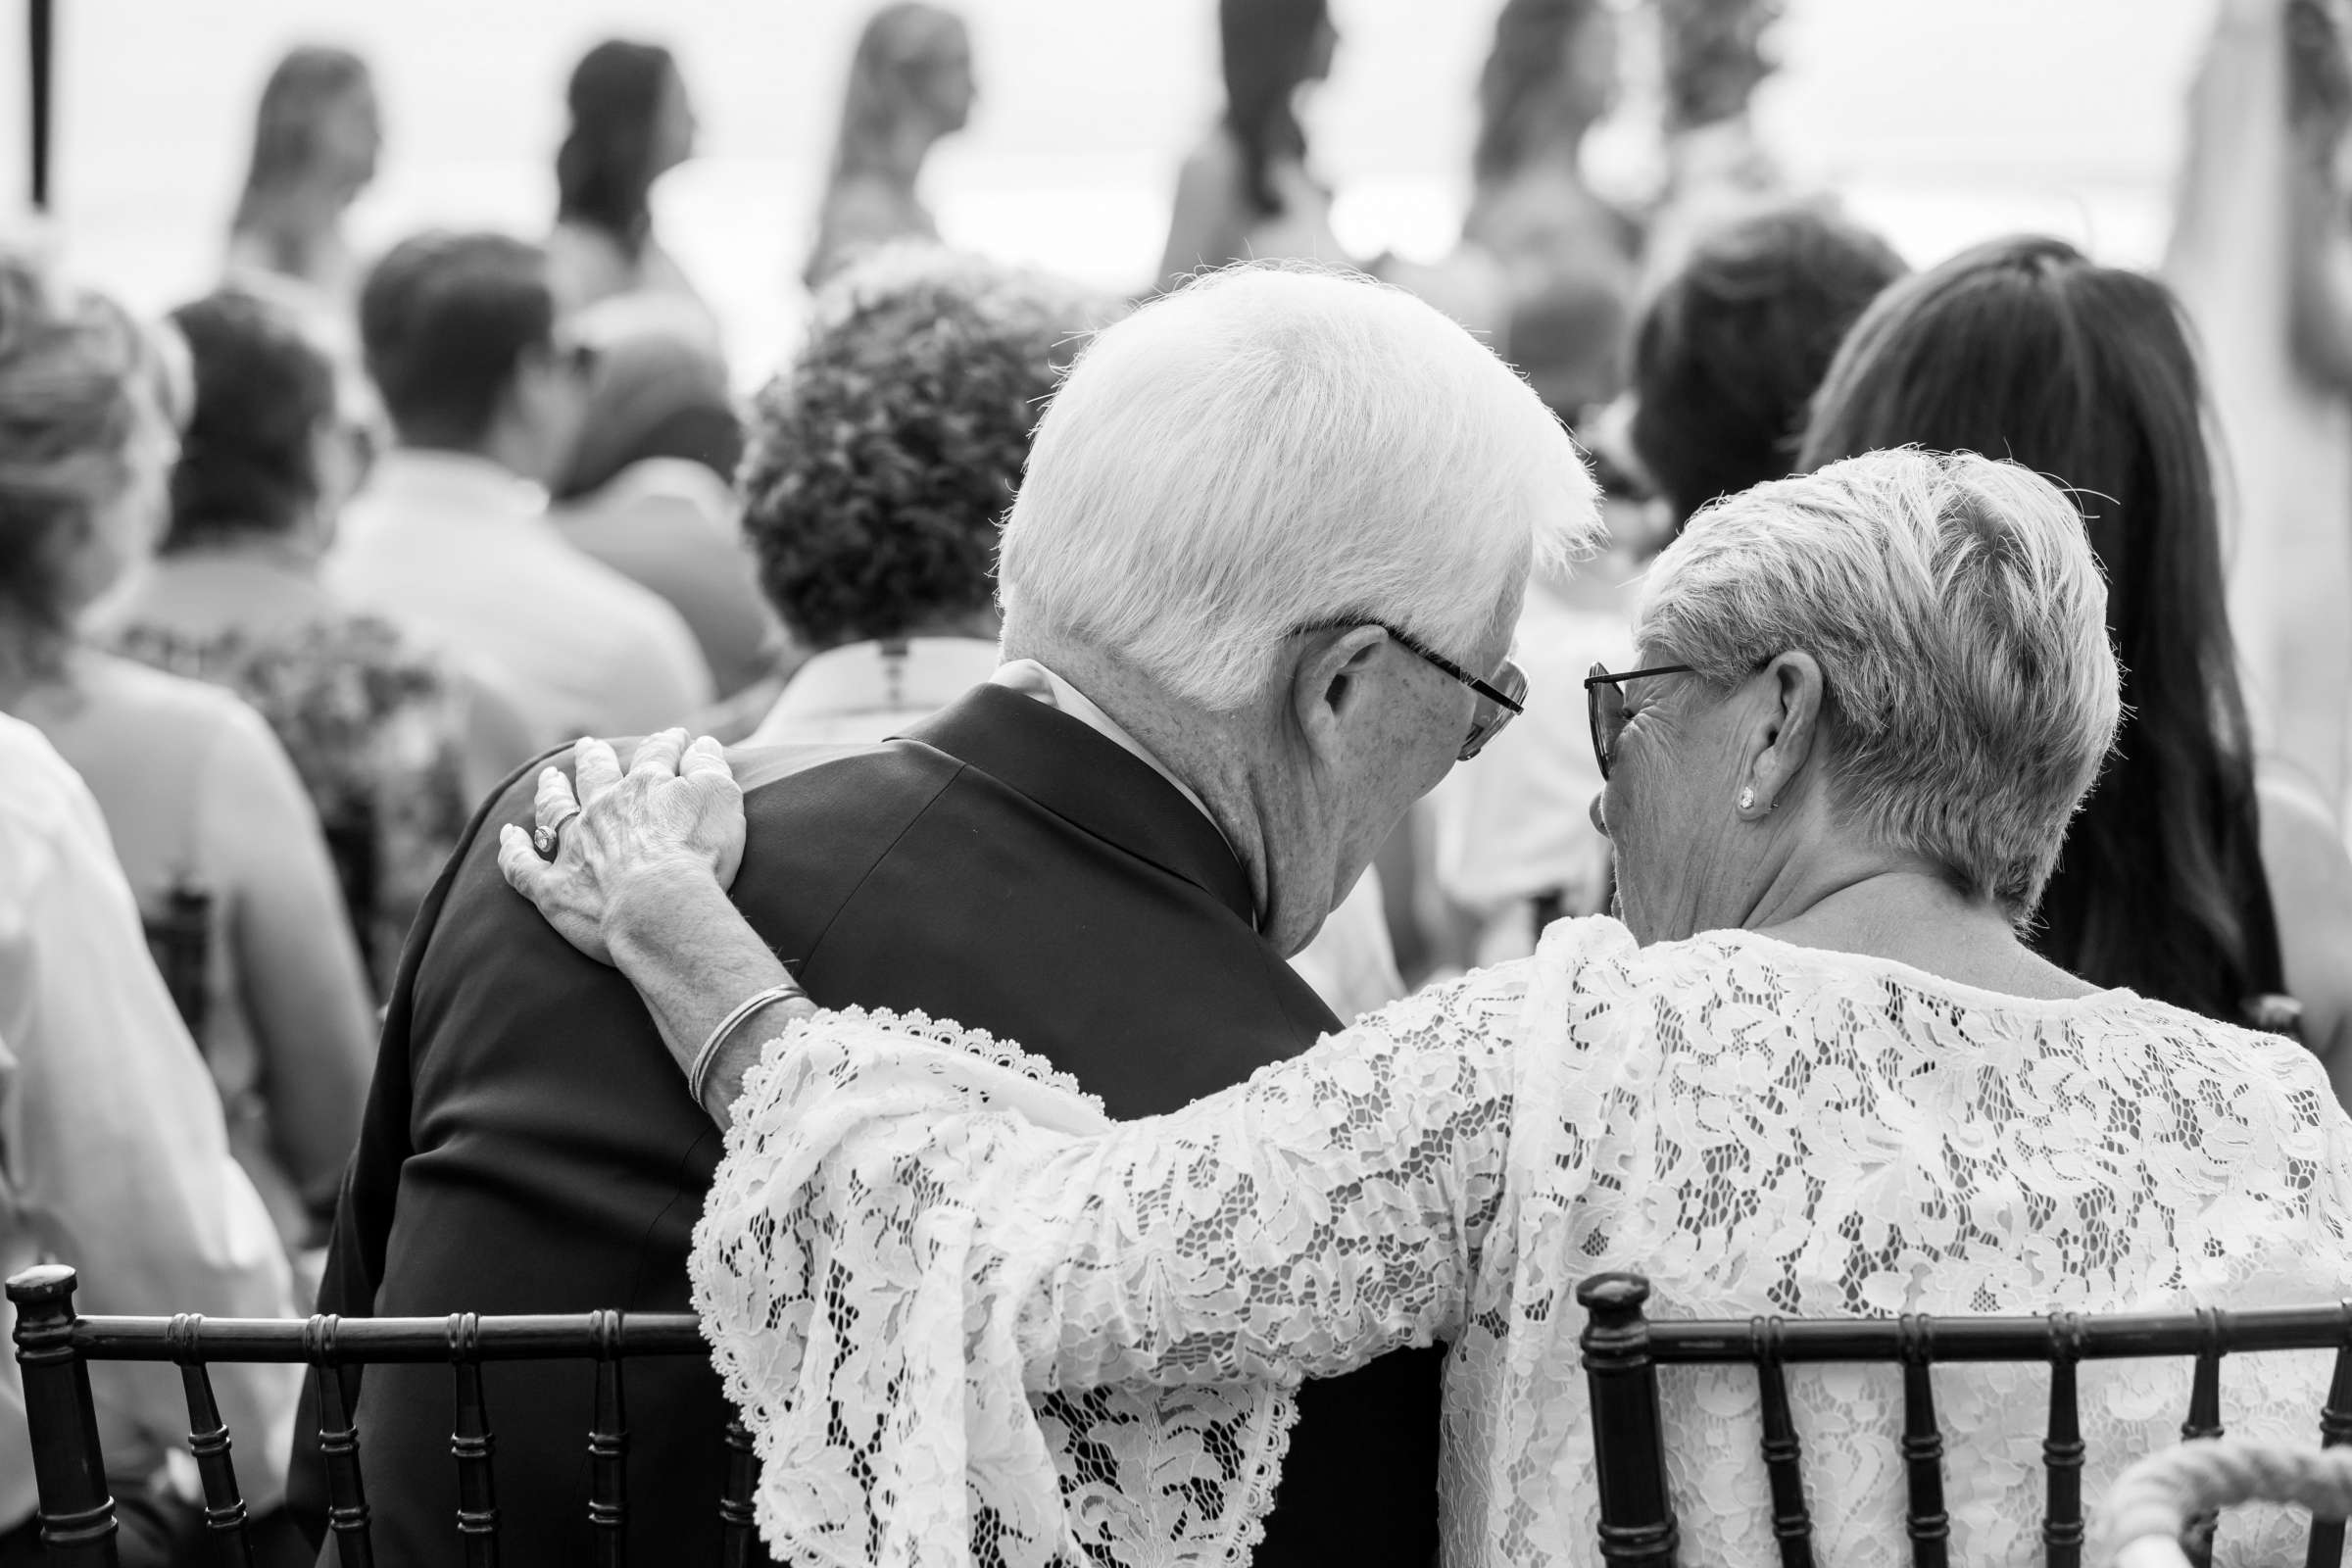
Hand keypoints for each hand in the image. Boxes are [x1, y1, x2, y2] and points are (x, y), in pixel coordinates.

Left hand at [497, 730, 745, 965]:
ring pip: (555, 809)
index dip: (669, 743)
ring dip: (551, 792)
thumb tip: (701, 742)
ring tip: (549, 778)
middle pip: (594, 774)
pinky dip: (514, 850)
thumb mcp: (721, 798)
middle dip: (594, 758)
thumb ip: (710, 765)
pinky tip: (509, 835)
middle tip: (589, 747)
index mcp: (645, 786)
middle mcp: (602, 808)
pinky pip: (523, 865)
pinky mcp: (554, 887)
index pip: (657, 754)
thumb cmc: (698, 854)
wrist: (660, 908)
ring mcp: (573, 846)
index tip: (676, 738)